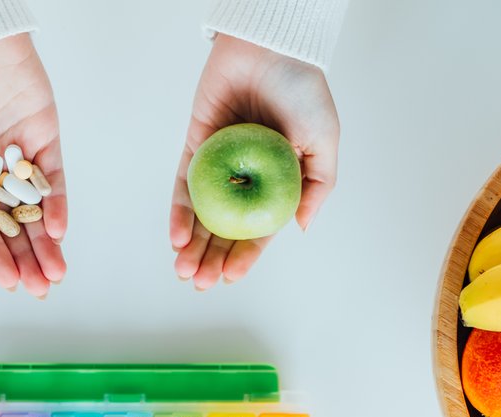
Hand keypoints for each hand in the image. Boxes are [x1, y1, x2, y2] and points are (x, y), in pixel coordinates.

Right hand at [0, 33, 65, 296]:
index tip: (9, 282)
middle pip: (12, 225)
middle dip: (26, 258)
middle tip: (42, 288)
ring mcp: (20, 159)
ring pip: (36, 209)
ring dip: (46, 241)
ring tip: (56, 272)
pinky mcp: (45, 140)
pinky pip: (54, 178)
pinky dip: (58, 203)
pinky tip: (59, 229)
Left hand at [170, 34, 339, 289]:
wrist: (271, 48)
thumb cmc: (303, 91)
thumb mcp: (324, 143)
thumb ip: (317, 186)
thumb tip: (301, 229)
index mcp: (276, 179)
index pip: (257, 227)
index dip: (244, 256)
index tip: (230, 278)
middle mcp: (245, 175)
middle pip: (224, 225)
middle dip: (210, 257)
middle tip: (198, 284)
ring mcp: (218, 161)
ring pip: (201, 211)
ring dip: (192, 243)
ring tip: (183, 270)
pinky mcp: (195, 142)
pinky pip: (184, 182)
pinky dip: (179, 209)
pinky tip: (176, 235)